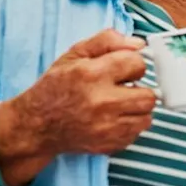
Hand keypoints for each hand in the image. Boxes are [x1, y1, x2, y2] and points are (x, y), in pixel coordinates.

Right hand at [0, 29, 155, 185]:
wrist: (36, 125)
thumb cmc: (55, 86)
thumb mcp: (74, 54)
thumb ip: (107, 41)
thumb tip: (139, 44)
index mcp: (93, 74)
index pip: (137, 64)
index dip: (132, 64)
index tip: (123, 68)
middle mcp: (102, 102)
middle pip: (149, 96)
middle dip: (140, 89)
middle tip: (124, 88)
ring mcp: (107, 128)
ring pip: (146, 117)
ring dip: (137, 109)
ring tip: (120, 104)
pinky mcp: (109, 144)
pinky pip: (136, 133)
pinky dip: (129, 125)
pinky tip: (113, 118)